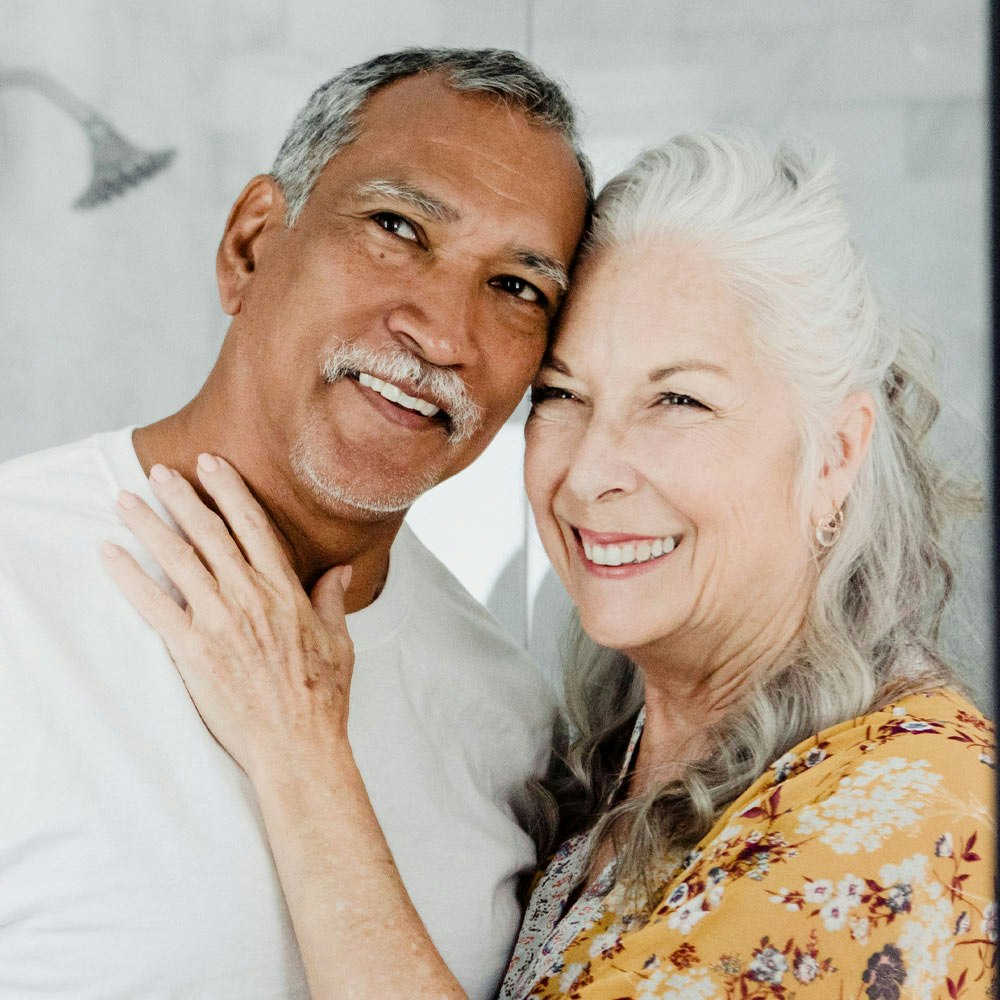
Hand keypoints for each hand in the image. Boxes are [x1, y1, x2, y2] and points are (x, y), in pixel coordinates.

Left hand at [101, 453, 354, 779]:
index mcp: (285, 590)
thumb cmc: (321, 696)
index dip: (230, 490)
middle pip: (209, 533)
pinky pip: (153, 605)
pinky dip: (129, 577)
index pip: (253, 525)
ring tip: (126, 500)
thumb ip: (332, 599)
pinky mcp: (193, 650)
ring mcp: (219, 622)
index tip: (212, 464)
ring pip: (178, 559)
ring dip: (149, 525)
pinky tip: (111, 554)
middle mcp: (250, 597)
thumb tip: (342, 570)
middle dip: (182, 497)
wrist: (298, 744)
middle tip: (159, 472)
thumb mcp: (339, 640)